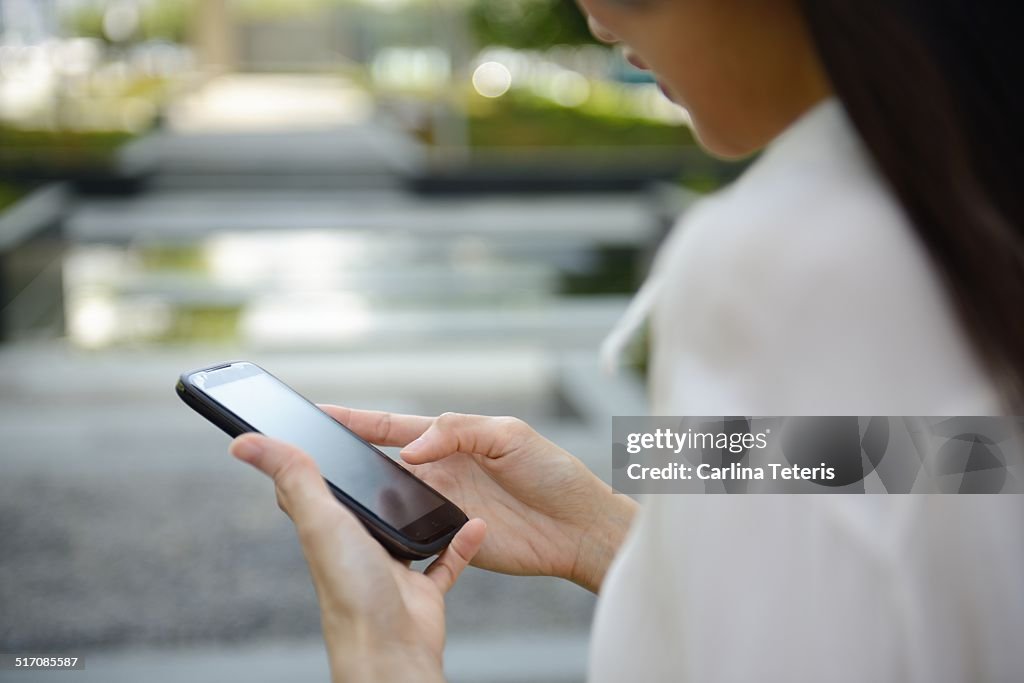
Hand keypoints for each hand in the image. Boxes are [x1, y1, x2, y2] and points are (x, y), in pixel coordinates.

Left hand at [229, 433, 486, 682]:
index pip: (311, 487)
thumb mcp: (319, 519)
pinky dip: (461, 542)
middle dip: (377, 479)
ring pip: (408, 528)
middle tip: (393, 447)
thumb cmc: (350, 589)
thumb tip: (243, 443)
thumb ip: (293, 475)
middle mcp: (356, 546)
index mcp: (328, 527)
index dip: (310, 458)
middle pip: (365, 504)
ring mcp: (390, 567)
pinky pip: (446, 560)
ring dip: (423, 507)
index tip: (320, 428)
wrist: (390, 649)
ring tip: (440, 478)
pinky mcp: (422, 588)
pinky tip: (474, 524)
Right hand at [320, 407, 636, 592]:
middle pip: (383, 462)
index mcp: (452, 439)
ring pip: (391, 498)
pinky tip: (367, 529)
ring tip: (328, 489)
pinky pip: (412, 532)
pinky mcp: (450, 538)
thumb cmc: (554, 473)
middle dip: (347, 456)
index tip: (321, 413)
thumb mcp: (510, 436)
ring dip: (364, 494)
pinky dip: (389, 529)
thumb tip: (411, 448)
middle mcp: (441, 471)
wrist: (581, 527)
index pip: (394, 427)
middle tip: (309, 452)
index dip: (358, 420)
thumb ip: (459, 431)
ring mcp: (443, 505)